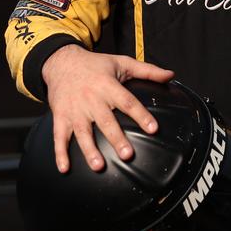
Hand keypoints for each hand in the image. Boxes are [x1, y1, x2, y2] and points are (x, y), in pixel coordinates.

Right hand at [42, 44, 173, 172]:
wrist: (61, 62)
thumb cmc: (95, 64)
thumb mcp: (122, 62)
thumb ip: (147, 70)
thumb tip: (171, 75)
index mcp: (108, 86)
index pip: (128, 102)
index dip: (141, 115)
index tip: (153, 129)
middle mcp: (91, 99)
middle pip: (106, 121)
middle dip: (116, 138)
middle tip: (128, 155)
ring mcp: (74, 110)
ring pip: (83, 132)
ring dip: (89, 150)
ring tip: (99, 166)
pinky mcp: (60, 116)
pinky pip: (59, 136)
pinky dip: (60, 153)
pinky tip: (64, 168)